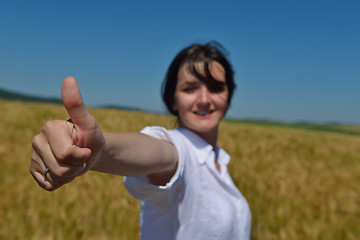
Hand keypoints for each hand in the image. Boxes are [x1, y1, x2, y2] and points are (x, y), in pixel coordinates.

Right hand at [30, 76, 104, 190]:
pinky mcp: (34, 171)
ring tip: (73, 163)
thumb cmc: (91, 135)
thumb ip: (76, 104)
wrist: (90, 152)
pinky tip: (65, 170)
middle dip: (77, 166)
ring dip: (71, 175)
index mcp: (49, 127)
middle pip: (61, 168)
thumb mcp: (88, 122)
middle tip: (80, 156)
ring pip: (56, 178)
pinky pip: (50, 185)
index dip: (82, 155)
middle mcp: (37, 140)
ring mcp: (34, 157)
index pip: (67, 154)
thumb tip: (69, 78)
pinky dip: (63, 182)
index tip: (85, 146)